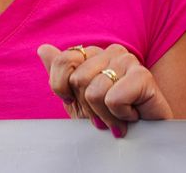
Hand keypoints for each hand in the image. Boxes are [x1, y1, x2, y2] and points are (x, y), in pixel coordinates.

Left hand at [38, 43, 172, 137]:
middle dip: (87, 106)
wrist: (141, 138)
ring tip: (119, 117)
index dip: (63, 88)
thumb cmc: (109, 118)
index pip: (64, 60)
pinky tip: (132, 116)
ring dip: (104, 115)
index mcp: (95, 54)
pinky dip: (120, 115)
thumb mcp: (76, 99)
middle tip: (105, 114)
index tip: (78, 103)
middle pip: (78, 79)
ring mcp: (129, 61)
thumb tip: (42, 48)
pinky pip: (113, 98)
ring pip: (95, 91)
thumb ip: (61, 74)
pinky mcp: (143, 76)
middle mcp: (112, 51)